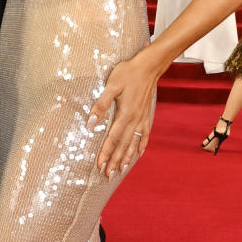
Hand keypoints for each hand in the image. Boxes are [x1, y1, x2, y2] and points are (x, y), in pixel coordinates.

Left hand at [86, 49, 160, 178]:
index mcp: (125, 114)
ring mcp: (142, 119)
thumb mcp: (111, 86)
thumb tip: (91, 122)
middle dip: (115, 161)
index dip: (106, 153)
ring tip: (120, 170)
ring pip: (134, 143)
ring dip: (126, 158)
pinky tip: (138, 154)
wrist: (149, 66)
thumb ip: (101, 105)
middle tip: (108, 175)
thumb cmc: (128, 72)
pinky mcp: (146, 115)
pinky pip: (144, 135)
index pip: (113, 139)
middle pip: (123, 145)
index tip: (100, 165)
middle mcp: (135, 120)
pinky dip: (141, 146)